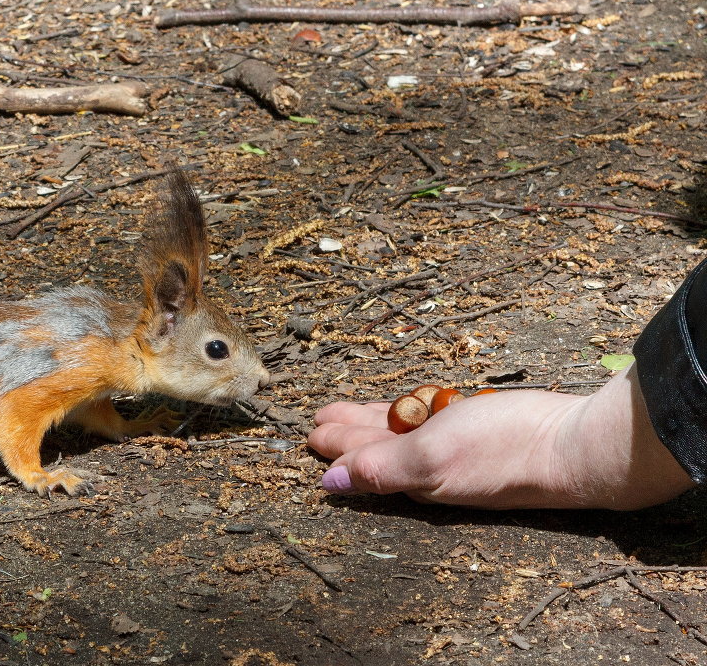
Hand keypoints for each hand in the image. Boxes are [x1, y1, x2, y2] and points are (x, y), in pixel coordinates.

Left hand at [306, 366, 693, 509]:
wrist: (582, 444)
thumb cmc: (506, 449)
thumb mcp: (432, 458)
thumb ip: (380, 469)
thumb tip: (329, 484)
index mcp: (417, 478)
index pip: (364, 459)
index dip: (337, 445)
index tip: (311, 434)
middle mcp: (436, 468)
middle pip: (381, 445)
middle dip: (349, 433)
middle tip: (320, 423)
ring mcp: (463, 449)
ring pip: (409, 432)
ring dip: (376, 421)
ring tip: (350, 413)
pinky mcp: (487, 431)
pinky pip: (440, 422)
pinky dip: (418, 413)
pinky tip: (416, 409)